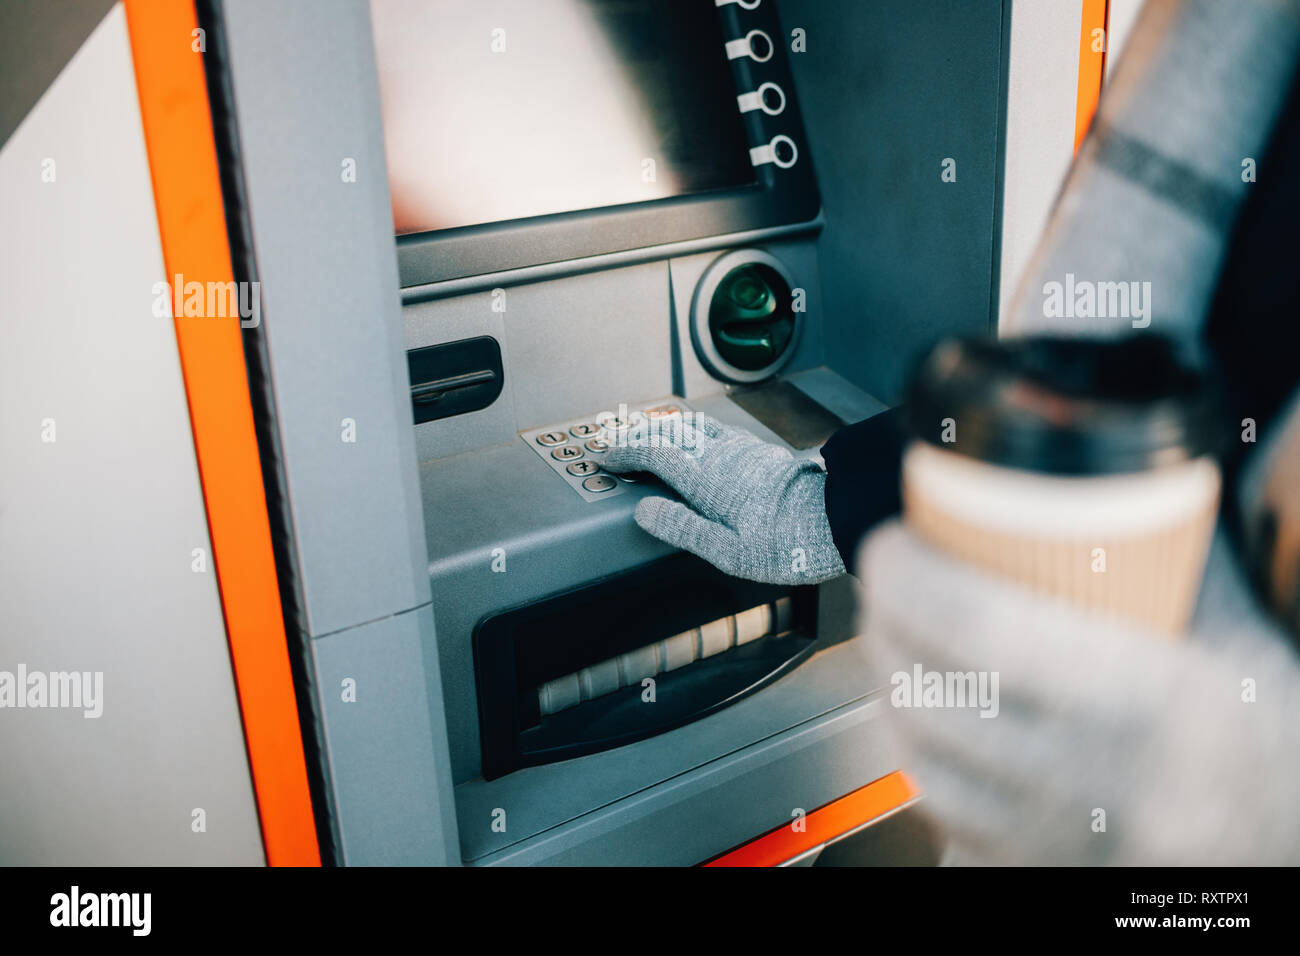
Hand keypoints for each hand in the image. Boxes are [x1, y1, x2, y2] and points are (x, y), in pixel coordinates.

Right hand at [601, 412, 844, 584]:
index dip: (623, 454)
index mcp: (706, 478)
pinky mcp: (756, 450)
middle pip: (667, 432)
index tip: (603, 459)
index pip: (652, 453)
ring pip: (690, 426)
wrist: (837, 518)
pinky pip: (711, 429)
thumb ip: (682, 528)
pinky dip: (688, 430)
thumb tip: (643, 511)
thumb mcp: (728, 551)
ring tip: (644, 438)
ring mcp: (740, 448)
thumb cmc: (786, 544)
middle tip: (614, 446)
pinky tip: (692, 439)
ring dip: (661, 429)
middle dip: (635, 436)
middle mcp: (720, 455)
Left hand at [857, 520, 1299, 864]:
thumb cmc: (1265, 729)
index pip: (981, 630)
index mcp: (1153, 704)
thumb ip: (1160, 542)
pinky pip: (937, 812)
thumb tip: (1087, 465)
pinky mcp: (1029, 875)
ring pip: (916, 758)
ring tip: (900, 640)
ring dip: (890, 687)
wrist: (1289, 837)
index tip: (894, 543)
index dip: (911, 578)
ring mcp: (1059, 844)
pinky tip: (932, 716)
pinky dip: (918, 754)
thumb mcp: (1231, 625)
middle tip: (891, 584)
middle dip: (883, 624)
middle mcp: (1099, 785)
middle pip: (926, 693)